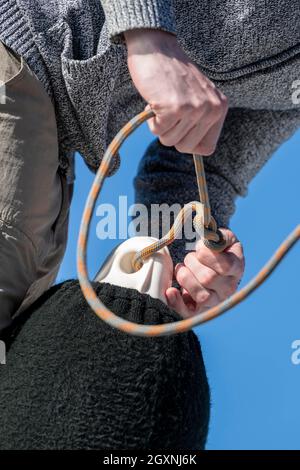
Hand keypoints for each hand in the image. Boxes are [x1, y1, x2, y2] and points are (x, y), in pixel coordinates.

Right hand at [124, 29, 227, 155]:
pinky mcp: (176, 107)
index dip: (189, 143)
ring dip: (160, 126)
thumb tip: (192, 149)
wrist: (157, 48)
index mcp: (221, 107)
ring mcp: (194, 108)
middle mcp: (212, 109)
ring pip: (170, 141)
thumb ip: (201, 119)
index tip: (181, 127)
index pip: (207, 148)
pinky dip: (152, 120)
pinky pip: (158, 131)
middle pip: (186, 148)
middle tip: (170, 112)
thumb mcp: (198, 97)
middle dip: (172, 135)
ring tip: (163, 103)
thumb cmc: (173, 75)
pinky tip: (155, 101)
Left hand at [165, 228, 244, 317]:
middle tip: (189, 258)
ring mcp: (215, 302)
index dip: (207, 254)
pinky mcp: (199, 311)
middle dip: (192, 263)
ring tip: (182, 269)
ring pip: (201, 295)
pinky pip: (189, 313)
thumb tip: (209, 241)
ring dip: (185, 277)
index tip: (199, 248)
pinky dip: (177, 303)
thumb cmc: (215, 251)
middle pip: (209, 279)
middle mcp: (229, 288)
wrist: (210, 268)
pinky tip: (170, 291)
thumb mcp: (222, 238)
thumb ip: (219, 236)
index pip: (225, 265)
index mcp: (236, 269)